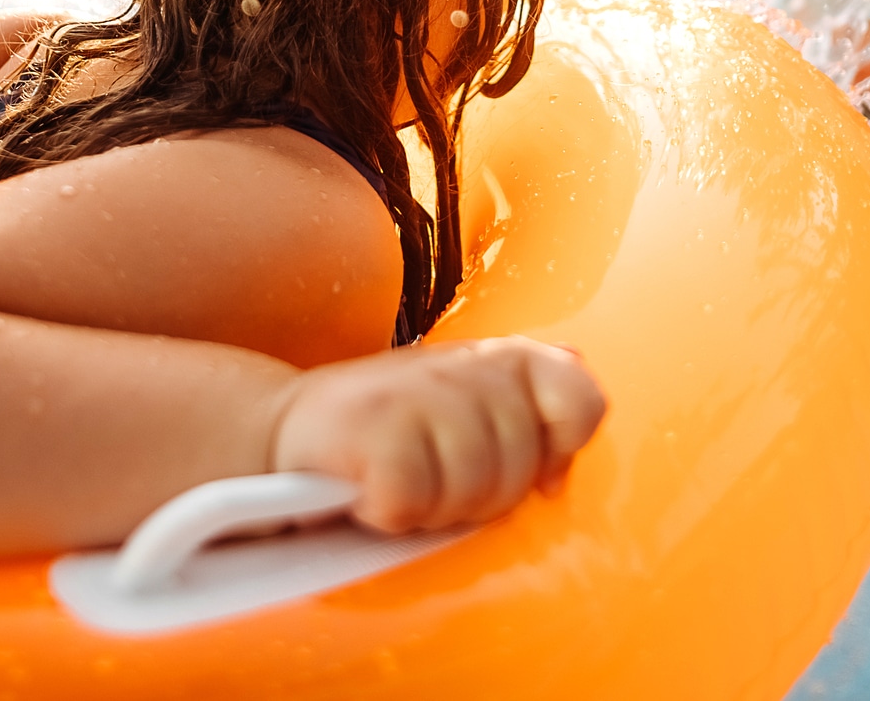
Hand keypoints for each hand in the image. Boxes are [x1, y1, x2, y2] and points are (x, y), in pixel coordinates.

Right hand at [264, 337, 605, 533]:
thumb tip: (564, 464)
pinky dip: (387, 512)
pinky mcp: (372, 428)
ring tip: (406, 484)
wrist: (291, 427)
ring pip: (470, 490)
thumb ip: (525, 417)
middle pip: (521, 468)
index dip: (559, 451)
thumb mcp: (469, 409)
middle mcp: (468, 364)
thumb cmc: (393, 429)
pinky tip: (369, 491)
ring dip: (433, 508)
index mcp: (503, 358)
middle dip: (482, 497)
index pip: (579, 400)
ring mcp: (419, 391)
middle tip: (436, 479)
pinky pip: (410, 501)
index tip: (532, 474)